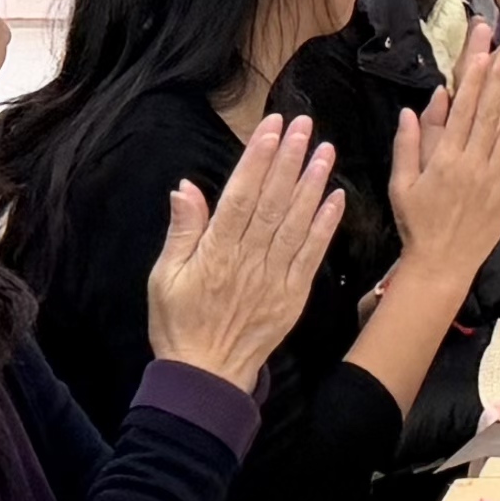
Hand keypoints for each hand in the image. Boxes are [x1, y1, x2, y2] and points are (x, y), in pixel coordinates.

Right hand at [150, 114, 340, 379]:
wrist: (206, 376)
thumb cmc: (179, 323)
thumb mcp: (163, 277)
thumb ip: (182, 230)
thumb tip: (186, 186)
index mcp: (215, 252)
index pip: (240, 195)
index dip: (258, 159)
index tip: (272, 128)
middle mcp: (249, 260)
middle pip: (273, 201)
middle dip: (290, 160)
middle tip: (305, 125)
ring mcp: (274, 278)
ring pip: (296, 223)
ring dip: (313, 184)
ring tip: (325, 150)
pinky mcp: (293, 295)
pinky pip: (311, 255)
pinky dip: (325, 226)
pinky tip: (336, 198)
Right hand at [391, 19, 499, 274]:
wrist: (443, 264)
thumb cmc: (418, 223)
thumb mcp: (402, 183)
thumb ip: (409, 143)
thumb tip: (417, 104)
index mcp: (447, 158)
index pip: (465, 104)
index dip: (475, 68)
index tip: (484, 38)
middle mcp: (477, 162)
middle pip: (495, 105)